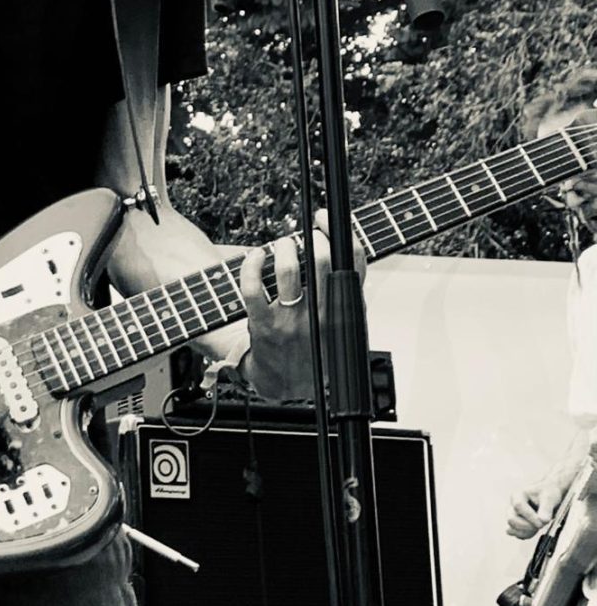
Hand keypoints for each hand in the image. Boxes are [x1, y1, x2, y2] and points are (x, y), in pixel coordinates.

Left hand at [240, 213, 332, 402]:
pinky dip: (252, 265)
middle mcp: (321, 316)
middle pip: (323, 261)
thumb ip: (348, 293)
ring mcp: (292, 320)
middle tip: (306, 234)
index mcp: (345, 312)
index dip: (340, 233)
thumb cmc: (317, 353)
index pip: (353, 264)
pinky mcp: (264, 325)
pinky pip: (254, 287)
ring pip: (289, 270)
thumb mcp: (346, 326)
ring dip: (284, 247)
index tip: (325, 218)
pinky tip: (256, 256)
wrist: (290, 387)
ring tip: (282, 244)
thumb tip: (346, 248)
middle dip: (313, 237)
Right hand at [506, 477, 565, 538]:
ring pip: (512, 528)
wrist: (550, 494)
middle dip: (526, 526)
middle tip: (540, 525)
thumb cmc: (548, 492)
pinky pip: (517, 533)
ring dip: (526, 531)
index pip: (518, 506)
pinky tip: (534, 531)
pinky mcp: (518, 524)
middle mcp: (513, 505)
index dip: (530, 516)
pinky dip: (525, 535)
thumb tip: (542, 520)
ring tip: (538, 527)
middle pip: (511, 519)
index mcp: (518, 494)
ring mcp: (514, 515)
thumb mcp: (549, 497)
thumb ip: (546, 508)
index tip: (542, 522)